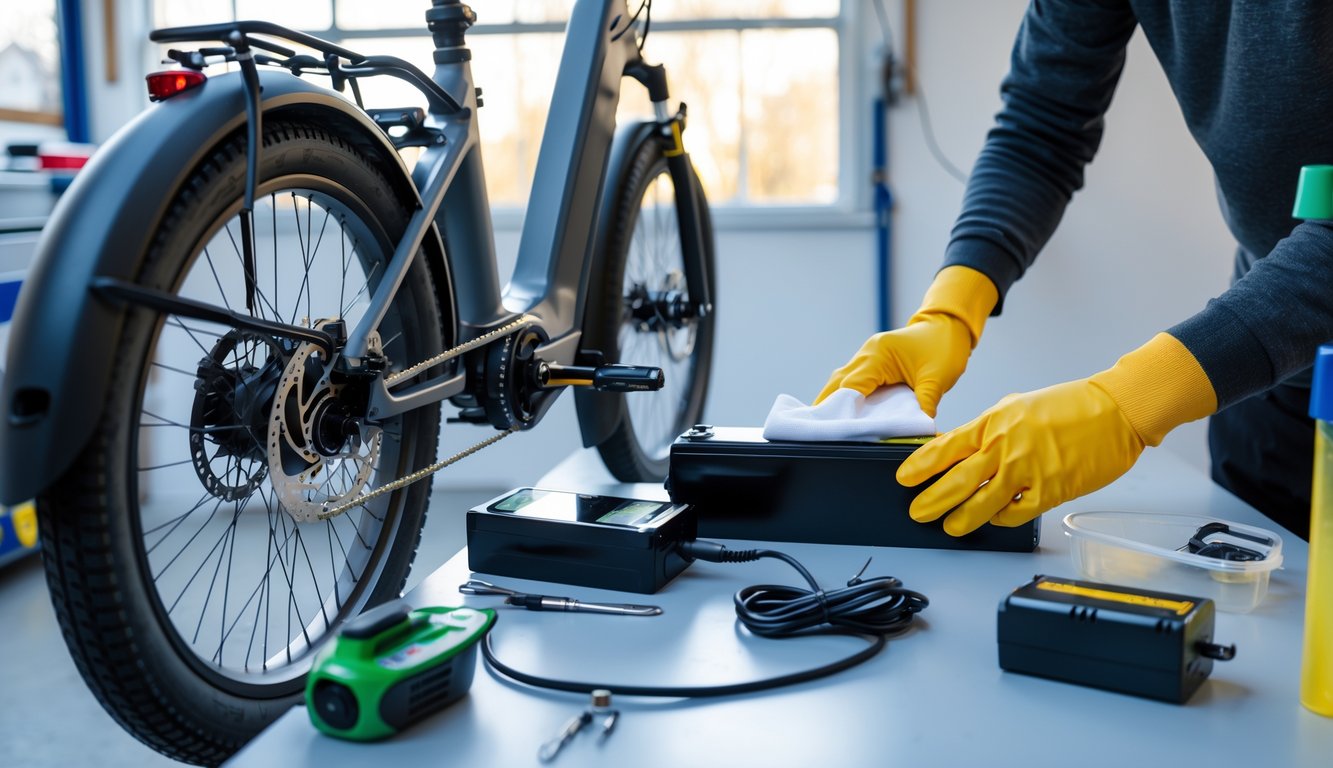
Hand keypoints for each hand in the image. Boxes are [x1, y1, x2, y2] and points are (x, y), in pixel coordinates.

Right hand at [816, 266, 998, 416]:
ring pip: (840, 382)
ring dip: (835, 402)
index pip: (852, 386)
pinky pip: (851, 380)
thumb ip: (925, 404)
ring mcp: (866, 356)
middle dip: (829, 407)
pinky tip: (845, 414)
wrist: (948, 325)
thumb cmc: (944, 348)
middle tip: (822, 433)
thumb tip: (918, 429)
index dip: (842, 409)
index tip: (836, 431)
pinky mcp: (871, 362)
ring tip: (829, 427)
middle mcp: (867, 354)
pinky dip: (846, 397)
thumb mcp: (937, 379)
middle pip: (837, 384)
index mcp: (879, 355)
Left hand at [896, 332, 1217, 536]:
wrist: (1113, 411)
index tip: (904, 478)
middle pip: (956, 481)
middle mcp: (1004, 447)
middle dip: (931, 501)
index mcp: (993, 423)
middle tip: (917, 512)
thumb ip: (989, 428)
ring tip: (948, 526)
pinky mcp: (1049, 491)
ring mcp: (1026, 471)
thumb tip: (963, 448)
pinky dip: (1001, 519)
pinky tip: (995, 519)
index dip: (920, 466)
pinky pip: (1016, 512)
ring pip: (981, 504)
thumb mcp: (1016, 406)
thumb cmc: (1069, 405)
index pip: (945, 448)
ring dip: (960, 519)